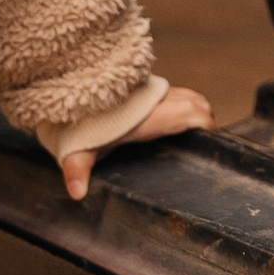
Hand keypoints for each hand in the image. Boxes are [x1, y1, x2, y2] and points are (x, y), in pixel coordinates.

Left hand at [61, 83, 213, 200]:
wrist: (67, 82)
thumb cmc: (77, 119)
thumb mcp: (78, 147)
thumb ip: (77, 169)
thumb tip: (77, 192)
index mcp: (147, 115)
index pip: (191, 112)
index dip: (205, 126)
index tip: (206, 143)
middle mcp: (154, 97)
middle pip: (197, 103)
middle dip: (203, 121)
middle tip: (200, 144)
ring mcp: (152, 88)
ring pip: (188, 95)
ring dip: (193, 111)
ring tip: (190, 135)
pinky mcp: (147, 84)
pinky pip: (175, 92)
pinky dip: (181, 104)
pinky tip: (171, 122)